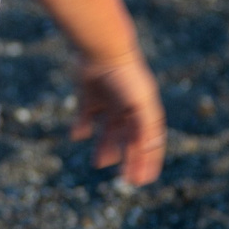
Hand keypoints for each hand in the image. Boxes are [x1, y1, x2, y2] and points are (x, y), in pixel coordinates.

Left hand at [72, 52, 165, 185]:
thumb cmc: (124, 76)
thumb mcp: (141, 104)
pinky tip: (78, 135)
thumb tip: (150, 151)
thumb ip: (146, 128)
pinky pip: (86, 116)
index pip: (149, 142)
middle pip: (129, 139)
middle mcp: (128, 107)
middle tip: (123, 180)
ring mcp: (108, 101)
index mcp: (144, 110)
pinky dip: (82, 127)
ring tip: (98, 163)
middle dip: (128, 158)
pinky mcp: (89, 95)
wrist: (101, 48)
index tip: (140, 180)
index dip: (147, 161)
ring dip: (105, 147)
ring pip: (108, 131)